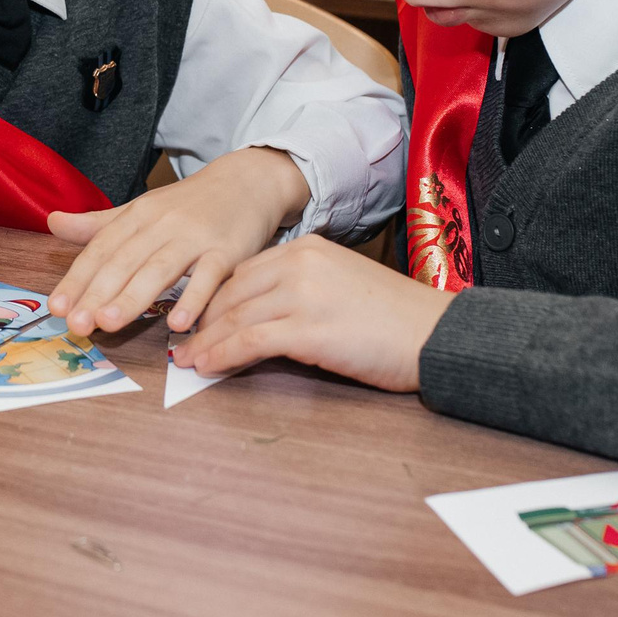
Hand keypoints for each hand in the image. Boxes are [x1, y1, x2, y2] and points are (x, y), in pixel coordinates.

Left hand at [46, 146, 309, 335]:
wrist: (248, 181)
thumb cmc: (188, 205)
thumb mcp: (141, 209)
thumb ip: (98, 224)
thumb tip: (52, 222)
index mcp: (137, 216)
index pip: (101, 250)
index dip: (77, 278)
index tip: (56, 307)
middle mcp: (162, 224)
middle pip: (125, 261)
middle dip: (98, 294)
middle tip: (76, 324)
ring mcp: (196, 237)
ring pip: (160, 268)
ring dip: (133, 297)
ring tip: (109, 324)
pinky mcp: (229, 250)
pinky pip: (210, 277)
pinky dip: (195, 299)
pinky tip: (178, 324)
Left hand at [171, 234, 449, 388]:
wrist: (437, 334)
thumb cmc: (395, 319)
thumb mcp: (341, 286)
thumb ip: (300, 291)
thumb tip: (259, 318)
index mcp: (307, 249)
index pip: (243, 272)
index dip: (213, 299)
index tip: (194, 318)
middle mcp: (300, 263)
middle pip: (231, 293)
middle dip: (201, 321)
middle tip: (180, 343)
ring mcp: (303, 294)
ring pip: (234, 318)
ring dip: (204, 342)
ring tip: (185, 361)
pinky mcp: (308, 329)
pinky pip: (249, 342)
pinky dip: (222, 355)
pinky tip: (207, 367)